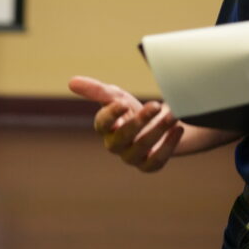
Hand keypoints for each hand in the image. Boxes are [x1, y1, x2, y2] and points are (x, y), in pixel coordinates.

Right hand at [68, 76, 183, 172]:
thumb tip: (71, 82)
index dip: (111, 114)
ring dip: (158, 130)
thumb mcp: (115, 96)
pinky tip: (177, 130)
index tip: (122, 102)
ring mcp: (132, 157)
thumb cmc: (130, 110)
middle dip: (140, 121)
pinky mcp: (148, 166)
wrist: (155, 124)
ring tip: (173, 115)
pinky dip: (168, 146)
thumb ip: (96, 90)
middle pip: (123, 136)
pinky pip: (156, 161)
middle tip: (156, 105)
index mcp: (105, 128)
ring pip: (142, 147)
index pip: (102, 124)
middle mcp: (115, 145)